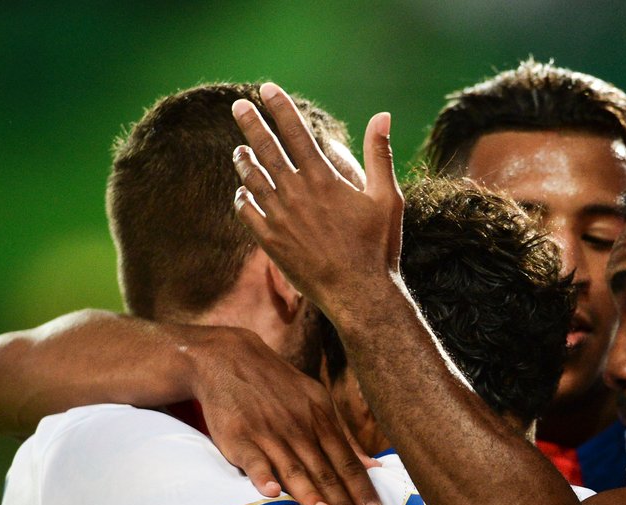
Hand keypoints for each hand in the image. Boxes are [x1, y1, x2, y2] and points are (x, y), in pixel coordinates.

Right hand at [190, 325, 381, 504]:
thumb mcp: (316, 403)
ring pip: (293, 467)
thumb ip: (343, 437)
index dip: (361, 488)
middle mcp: (299, 427)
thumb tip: (374, 466)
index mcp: (321, 420)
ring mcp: (269, 432)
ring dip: (309, 492)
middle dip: (343, 501)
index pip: (345, 460)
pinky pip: (253, 459)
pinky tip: (271, 494)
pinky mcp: (239, 436)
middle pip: (324, 470)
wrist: (229, 358)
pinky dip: (262, 476)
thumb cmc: (278, 387)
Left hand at [230, 82, 403, 320]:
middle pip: (266, 149)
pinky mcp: (270, 241)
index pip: (296, 133)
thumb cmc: (378, 246)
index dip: (280, 108)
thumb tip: (382, 115)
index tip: (267, 89)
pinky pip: (248, 212)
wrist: (359, 294)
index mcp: (324, 179)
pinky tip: (242, 193)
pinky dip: (242, 198)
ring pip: (252, 179)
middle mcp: (297, 193)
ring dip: (244, 160)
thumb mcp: (388, 197)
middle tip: (238, 104)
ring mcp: (280, 217)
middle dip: (251, 123)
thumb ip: (379, 154)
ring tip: (239, 149)